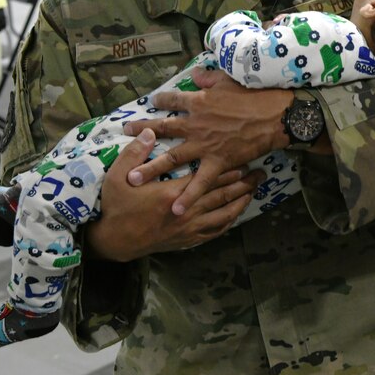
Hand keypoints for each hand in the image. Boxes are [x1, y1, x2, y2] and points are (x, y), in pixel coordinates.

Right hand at [86, 128, 262, 260]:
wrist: (114, 242)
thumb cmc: (116, 207)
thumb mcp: (117, 176)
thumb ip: (135, 153)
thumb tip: (150, 132)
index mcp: (172, 193)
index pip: (207, 178)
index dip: (227, 169)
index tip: (244, 158)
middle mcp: (186, 212)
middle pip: (222, 195)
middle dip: (244, 184)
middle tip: (260, 174)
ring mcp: (189, 228)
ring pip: (223, 214)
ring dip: (241, 202)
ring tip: (255, 192)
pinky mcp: (187, 240)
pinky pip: (214, 231)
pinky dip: (228, 221)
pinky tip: (236, 215)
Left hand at [123, 68, 295, 215]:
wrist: (274, 116)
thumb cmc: (254, 94)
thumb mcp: (230, 79)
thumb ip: (209, 78)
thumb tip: (195, 74)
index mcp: (198, 101)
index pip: (173, 100)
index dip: (162, 100)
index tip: (153, 102)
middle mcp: (195, 124)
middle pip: (163, 128)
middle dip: (143, 132)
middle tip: (125, 133)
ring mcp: (204, 145)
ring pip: (172, 158)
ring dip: (152, 168)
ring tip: (132, 179)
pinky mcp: (217, 161)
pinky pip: (200, 182)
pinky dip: (188, 196)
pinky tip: (175, 209)